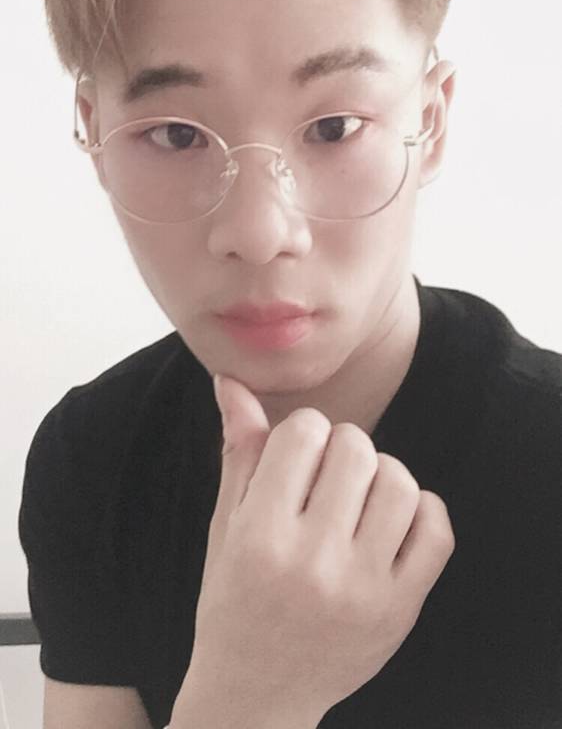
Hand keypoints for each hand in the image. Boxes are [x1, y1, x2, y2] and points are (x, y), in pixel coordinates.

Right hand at [184, 374, 454, 722]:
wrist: (258, 693)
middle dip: (343, 448)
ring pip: (399, 482)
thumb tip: (231, 381)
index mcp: (260, 535)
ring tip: (360, 498)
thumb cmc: (234, 598)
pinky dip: (421, 511)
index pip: (304, 431)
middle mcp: (313, 562)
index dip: (303, 432)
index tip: (297, 457)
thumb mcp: (226, 525)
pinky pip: (436, 529)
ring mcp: (363, 589)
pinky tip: (392, 522)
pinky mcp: (400, 610)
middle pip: (356, 447)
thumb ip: (238, 451)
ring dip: (382, 475)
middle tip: (328, 478)